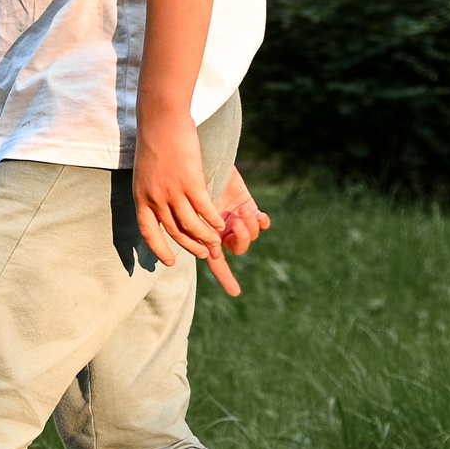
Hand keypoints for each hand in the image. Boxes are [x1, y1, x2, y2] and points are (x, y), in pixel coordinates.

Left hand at [131, 120, 225, 274]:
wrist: (160, 118)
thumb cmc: (154, 140)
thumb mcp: (145, 171)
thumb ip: (151, 190)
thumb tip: (157, 202)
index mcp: (141, 197)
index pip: (149, 232)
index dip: (159, 249)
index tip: (170, 261)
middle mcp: (155, 198)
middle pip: (174, 232)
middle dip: (190, 247)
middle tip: (203, 253)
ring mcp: (172, 191)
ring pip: (192, 226)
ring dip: (206, 237)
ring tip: (216, 242)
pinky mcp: (190, 182)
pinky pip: (205, 209)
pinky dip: (214, 220)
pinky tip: (221, 224)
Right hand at [202, 166, 269, 295]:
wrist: (198, 155)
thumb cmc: (187, 180)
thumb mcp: (189, 207)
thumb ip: (199, 230)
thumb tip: (212, 252)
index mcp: (206, 235)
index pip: (216, 262)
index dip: (226, 277)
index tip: (236, 293)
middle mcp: (222, 230)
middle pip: (237, 248)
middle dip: (240, 240)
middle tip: (236, 224)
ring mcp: (238, 218)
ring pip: (251, 236)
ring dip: (249, 228)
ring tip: (243, 211)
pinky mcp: (249, 205)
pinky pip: (262, 223)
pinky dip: (261, 222)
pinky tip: (256, 214)